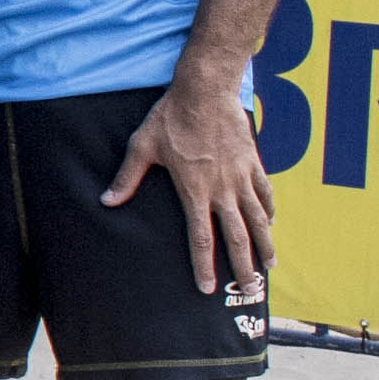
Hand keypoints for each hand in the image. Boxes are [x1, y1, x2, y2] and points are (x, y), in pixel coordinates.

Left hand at [108, 79, 271, 294]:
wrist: (205, 90)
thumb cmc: (170, 118)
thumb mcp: (142, 146)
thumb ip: (127, 178)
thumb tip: (108, 201)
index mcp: (194, 190)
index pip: (201, 237)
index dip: (204, 265)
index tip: (207, 287)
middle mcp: (222, 189)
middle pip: (236, 236)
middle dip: (243, 266)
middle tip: (249, 289)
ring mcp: (241, 176)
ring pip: (258, 218)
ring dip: (264, 244)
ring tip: (269, 266)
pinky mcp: (253, 162)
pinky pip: (265, 192)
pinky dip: (269, 210)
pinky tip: (271, 224)